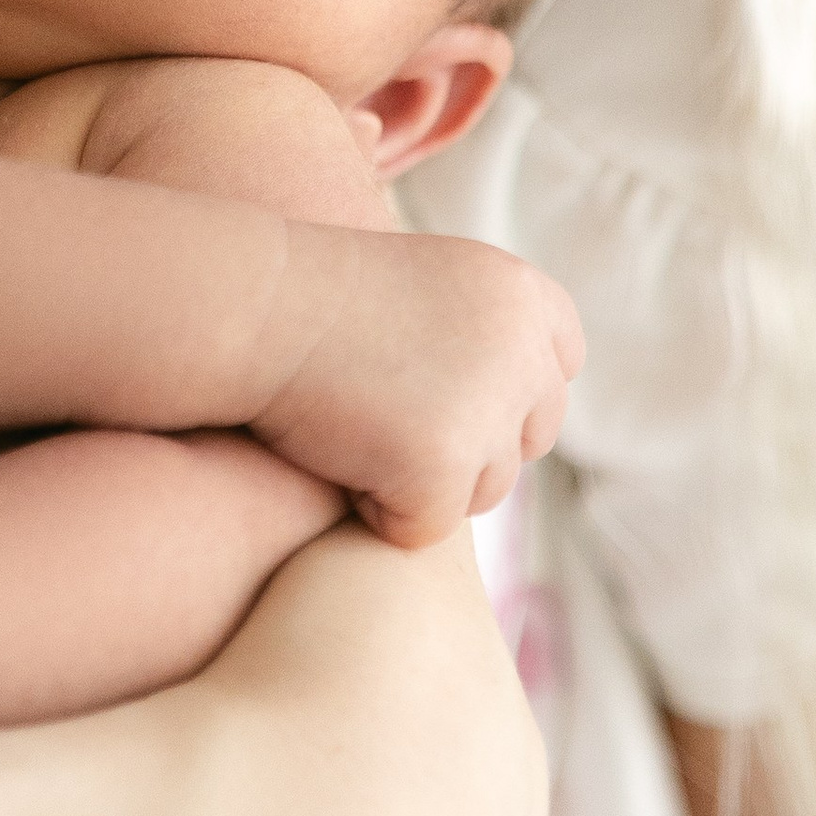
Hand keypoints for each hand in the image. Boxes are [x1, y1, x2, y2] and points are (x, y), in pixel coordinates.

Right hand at [252, 226, 580, 545]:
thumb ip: (484, 336)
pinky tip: (338, 459)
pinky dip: (381, 512)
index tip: (450, 394)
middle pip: (529, 438)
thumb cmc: (317, 299)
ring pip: (485, 489)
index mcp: (524, 297)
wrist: (255, 308)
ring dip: (426, 481)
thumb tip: (524, 421)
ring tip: (358, 430)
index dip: (509, 392)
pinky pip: (428, 526)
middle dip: (470, 445)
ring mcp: (486, 412)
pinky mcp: (442, 467)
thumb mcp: (426, 288)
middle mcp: (523, 352)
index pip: (560, 366)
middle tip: (390, 421)